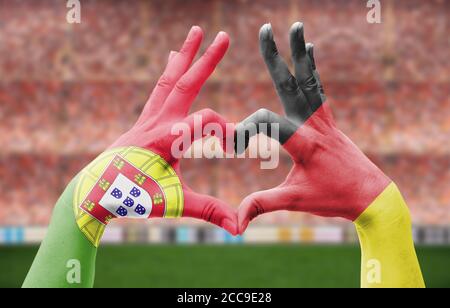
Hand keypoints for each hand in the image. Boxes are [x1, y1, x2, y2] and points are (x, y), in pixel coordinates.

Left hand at [75, 27, 236, 246]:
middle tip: (224, 36)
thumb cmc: (133, 198)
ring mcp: (147, 119)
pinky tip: (172, 59)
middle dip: (207, 60)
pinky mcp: (143, 121)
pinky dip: (169, 73)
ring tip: (193, 33)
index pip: (207, 121)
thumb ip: (209, 211)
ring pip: (169, 81)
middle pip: (186, 84)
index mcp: (166, 139)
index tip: (236, 146)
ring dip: (184, 56)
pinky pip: (159, 91)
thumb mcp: (174, 204)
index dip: (228, 130)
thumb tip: (239, 228)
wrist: (94, 192)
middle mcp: (156, 122)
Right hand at [235, 22, 389, 232]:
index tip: (231, 146)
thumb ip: (262, 204)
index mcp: (304, 142)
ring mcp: (324, 120)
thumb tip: (235, 222)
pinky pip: (319, 89)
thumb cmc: (334, 198)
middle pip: (291, 83)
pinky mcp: (329, 121)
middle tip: (265, 30)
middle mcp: (315, 124)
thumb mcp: (295, 201)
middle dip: (276, 57)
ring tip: (296, 28)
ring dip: (301, 54)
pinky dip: (313, 69)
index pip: (265, 122)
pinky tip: (311, 52)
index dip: (243, 130)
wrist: (371, 196)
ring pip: (310, 80)